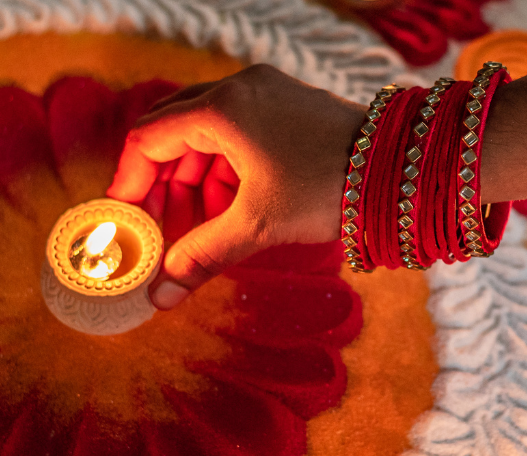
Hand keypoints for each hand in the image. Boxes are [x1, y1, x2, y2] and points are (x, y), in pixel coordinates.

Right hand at [110, 64, 365, 309]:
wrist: (401, 169)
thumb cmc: (328, 186)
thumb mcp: (257, 226)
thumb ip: (200, 256)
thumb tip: (160, 295)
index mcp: (221, 109)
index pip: (147, 138)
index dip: (129, 182)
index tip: (125, 219)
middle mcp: (238, 89)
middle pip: (170, 129)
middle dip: (159, 180)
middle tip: (156, 224)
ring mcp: (265, 91)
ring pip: (203, 130)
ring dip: (191, 175)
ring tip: (197, 221)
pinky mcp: (287, 103)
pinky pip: (234, 129)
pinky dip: (222, 165)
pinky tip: (231, 203)